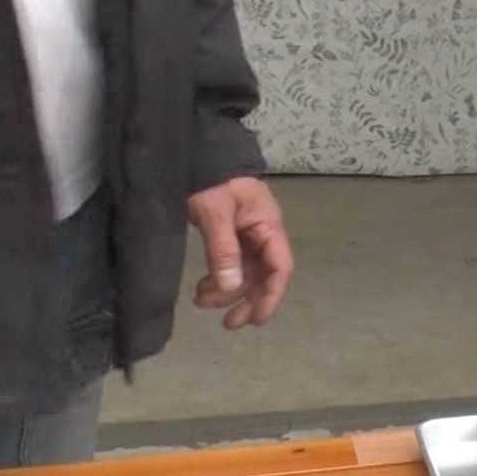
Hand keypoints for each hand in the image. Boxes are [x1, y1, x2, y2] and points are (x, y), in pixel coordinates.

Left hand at [186, 176, 293, 328]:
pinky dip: (220, 278)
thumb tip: (232, 287)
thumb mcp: (214, 213)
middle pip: (265, 274)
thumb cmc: (210, 179)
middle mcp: (263, 231)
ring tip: (201, 300)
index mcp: (268, 224)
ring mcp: (248, 232)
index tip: (255, 319)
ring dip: (229, 290)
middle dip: (248, 300)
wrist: (197, 152)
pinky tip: (204, 286)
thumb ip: (223, 250)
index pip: (280, 267)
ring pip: (246, 271)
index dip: (271, 296)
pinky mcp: (232, 232)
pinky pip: (233, 263)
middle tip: (228, 323)